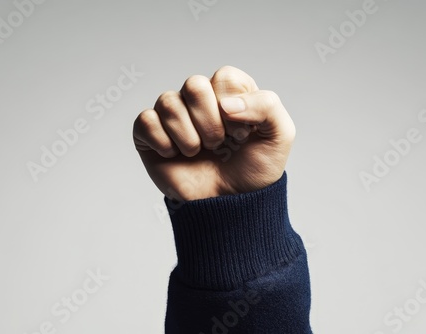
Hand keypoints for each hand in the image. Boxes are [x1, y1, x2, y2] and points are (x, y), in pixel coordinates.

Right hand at [133, 66, 294, 200]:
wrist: (230, 206)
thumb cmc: (254, 170)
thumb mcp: (279, 136)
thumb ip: (267, 106)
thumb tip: (225, 105)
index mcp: (230, 92)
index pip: (224, 77)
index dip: (233, 109)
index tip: (241, 135)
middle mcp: (200, 99)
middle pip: (194, 85)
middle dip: (210, 124)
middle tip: (218, 146)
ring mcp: (173, 115)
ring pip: (168, 102)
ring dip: (188, 137)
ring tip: (197, 153)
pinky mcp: (150, 133)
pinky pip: (146, 121)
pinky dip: (163, 143)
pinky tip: (174, 155)